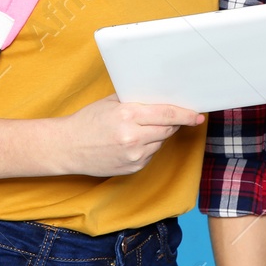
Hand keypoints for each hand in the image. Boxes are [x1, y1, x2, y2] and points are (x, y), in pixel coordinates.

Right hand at [59, 94, 201, 176]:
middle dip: (172, 123)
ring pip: (160, 142)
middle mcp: (133, 137)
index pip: (167, 114)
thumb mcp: (110, 102)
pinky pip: (150, 155)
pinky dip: (147, 147)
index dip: (185, 115)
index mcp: (128, 115)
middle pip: (168, 129)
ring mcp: (133, 156)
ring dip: (157, 135)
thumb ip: (135, 100)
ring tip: (138, 129)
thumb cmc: (88, 121)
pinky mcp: (132, 168)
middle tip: (169, 117)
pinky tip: (131, 142)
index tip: (197, 115)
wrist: (68, 147)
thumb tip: (161, 96)